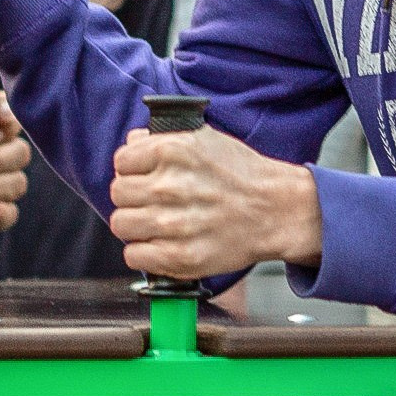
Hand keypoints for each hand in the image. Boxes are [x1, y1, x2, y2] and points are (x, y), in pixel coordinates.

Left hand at [109, 126, 322, 277]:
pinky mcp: (181, 256)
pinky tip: (160, 244)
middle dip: (132, 197)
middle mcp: (169, 186)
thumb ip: (163, 138)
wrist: (277, 210)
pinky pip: (134, 256)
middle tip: (151, 202)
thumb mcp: (204, 139)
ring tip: (155, 224)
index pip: (121, 162)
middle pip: (118, 194)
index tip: (144, 177)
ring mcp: (173, 224)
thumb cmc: (242, 175)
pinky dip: (143, 253)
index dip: (131, 170)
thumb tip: (132, 142)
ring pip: (121, 225)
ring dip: (135, 225)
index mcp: (173, 151)